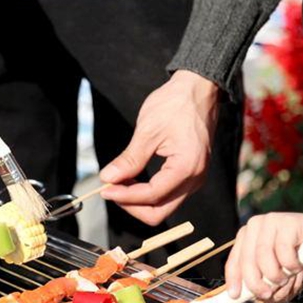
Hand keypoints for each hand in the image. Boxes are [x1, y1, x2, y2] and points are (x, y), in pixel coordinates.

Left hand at [99, 70, 218, 225]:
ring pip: (164, 206)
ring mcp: (195, 179)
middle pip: (159, 212)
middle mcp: (195, 179)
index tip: (104, 189)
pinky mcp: (191, 175)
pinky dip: (149, 193)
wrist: (198, 89)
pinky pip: (169, 195)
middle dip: (132, 205)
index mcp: (186, 168)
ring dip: (139, 200)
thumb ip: (129, 159)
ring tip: (120, 181)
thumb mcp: (148, 131)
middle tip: (111, 189)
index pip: (152, 196)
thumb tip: (108, 178)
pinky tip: (134, 178)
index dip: (125, 196)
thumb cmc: (176, 104)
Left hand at [224, 212, 302, 301]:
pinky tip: (297, 265)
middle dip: (256, 283)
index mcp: (246, 236)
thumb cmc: (294, 251)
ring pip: (265, 257)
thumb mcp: (274, 266)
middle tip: (266, 294)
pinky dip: (291, 266)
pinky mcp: (288, 223)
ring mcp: (271, 221)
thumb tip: (253, 297)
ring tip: (284, 278)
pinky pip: (284, 252)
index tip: (235, 295)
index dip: (234, 279)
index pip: (235, 260)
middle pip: (248, 260)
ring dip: (275, 275)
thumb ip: (261, 278)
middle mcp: (255, 226)